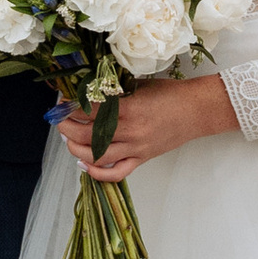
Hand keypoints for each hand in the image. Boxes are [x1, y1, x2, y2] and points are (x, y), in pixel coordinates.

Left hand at [80, 76, 241, 181]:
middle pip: (86, 135)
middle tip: (60, 117)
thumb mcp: (140, 85)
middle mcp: (130, 132)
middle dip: (66, 126)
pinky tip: (84, 164)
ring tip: (67, 138)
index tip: (64, 99)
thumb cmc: (171, 94)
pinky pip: (116, 173)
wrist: (197, 110)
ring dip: (74, 148)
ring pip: (96, 156)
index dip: (71, 105)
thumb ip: (116, 91)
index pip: (89, 110)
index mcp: (128, 109)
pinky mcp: (141, 159)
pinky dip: (98, 173)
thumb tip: (89, 90)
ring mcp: (135, 148)